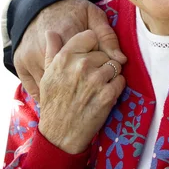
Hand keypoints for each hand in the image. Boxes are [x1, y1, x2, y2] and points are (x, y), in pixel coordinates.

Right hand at [14, 0, 126, 100]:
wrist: (42, 4)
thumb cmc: (72, 9)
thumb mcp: (93, 15)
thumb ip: (107, 36)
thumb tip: (121, 60)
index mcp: (67, 35)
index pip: (91, 61)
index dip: (99, 64)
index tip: (100, 61)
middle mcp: (47, 49)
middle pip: (73, 76)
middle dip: (85, 77)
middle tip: (88, 71)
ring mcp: (31, 59)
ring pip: (56, 86)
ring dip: (66, 88)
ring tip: (74, 80)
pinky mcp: (20, 66)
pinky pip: (37, 92)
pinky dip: (48, 94)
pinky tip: (59, 89)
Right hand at [39, 30, 125, 153]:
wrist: (59, 136)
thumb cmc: (54, 103)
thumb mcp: (47, 75)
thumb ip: (52, 50)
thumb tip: (51, 32)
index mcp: (65, 57)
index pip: (90, 36)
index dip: (91, 46)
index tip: (88, 56)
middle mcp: (81, 65)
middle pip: (104, 52)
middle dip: (101, 63)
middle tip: (91, 78)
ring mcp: (96, 80)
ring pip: (114, 65)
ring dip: (109, 75)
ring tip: (97, 87)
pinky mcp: (108, 94)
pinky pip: (121, 81)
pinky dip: (116, 88)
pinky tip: (104, 95)